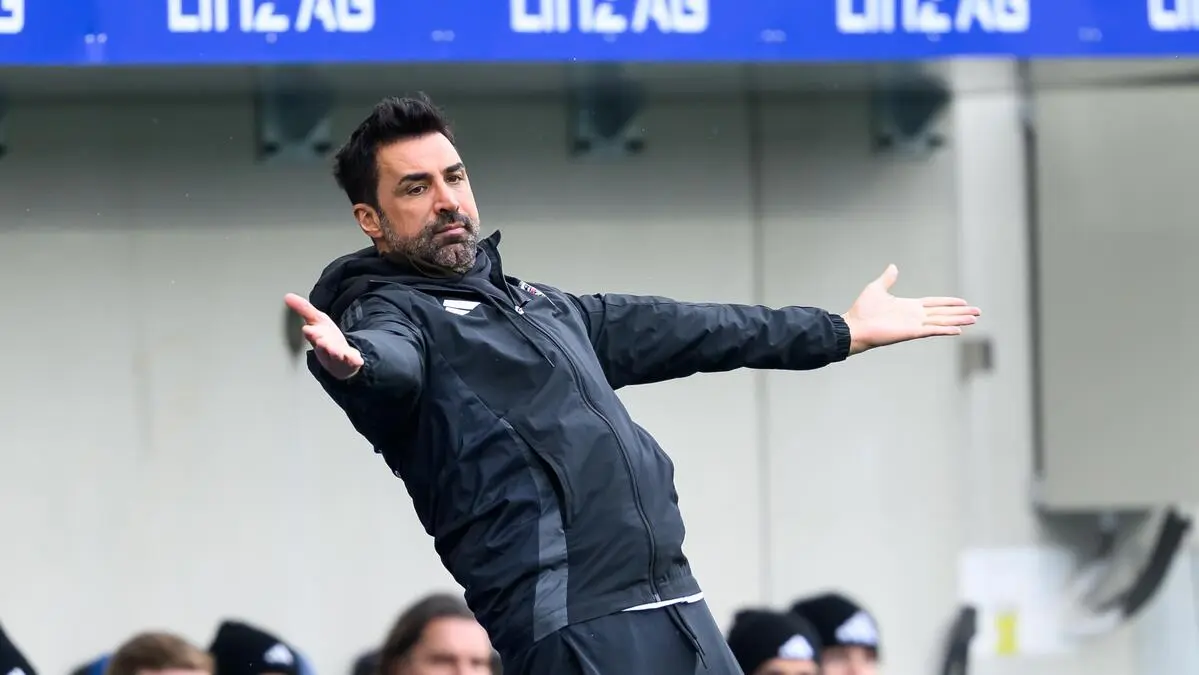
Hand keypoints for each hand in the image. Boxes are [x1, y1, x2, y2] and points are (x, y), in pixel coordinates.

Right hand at [284, 293, 363, 379]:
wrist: (339, 359)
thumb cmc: (326, 338)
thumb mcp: (317, 319)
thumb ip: (304, 308)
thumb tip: (287, 296)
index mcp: (316, 337)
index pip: (312, 334)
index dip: (311, 332)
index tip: (308, 329)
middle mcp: (326, 348)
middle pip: (323, 346)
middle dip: (322, 343)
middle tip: (321, 341)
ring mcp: (338, 356)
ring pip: (336, 355)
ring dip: (335, 353)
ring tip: (336, 351)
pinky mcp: (350, 361)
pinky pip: (353, 361)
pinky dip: (354, 361)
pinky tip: (357, 360)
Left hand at [840, 265, 979, 355]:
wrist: (854, 325)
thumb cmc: (862, 310)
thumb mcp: (877, 288)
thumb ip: (888, 279)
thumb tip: (893, 267)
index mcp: (909, 306)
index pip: (934, 303)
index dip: (949, 302)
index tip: (963, 302)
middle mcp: (915, 316)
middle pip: (943, 313)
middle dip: (960, 313)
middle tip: (977, 313)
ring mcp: (914, 325)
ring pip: (942, 321)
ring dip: (958, 320)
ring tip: (974, 319)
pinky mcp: (910, 332)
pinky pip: (931, 330)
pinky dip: (945, 330)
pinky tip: (958, 330)